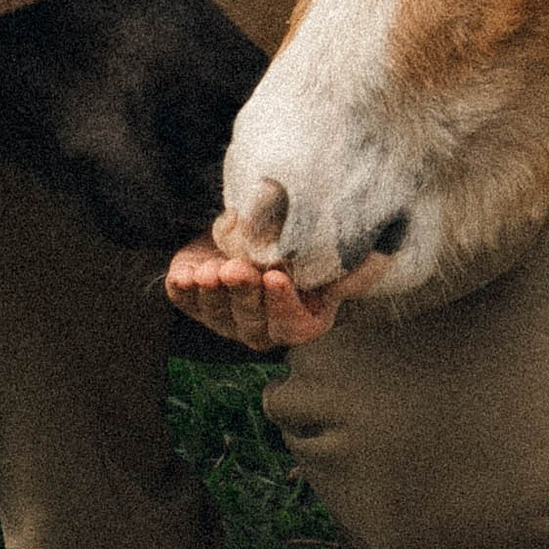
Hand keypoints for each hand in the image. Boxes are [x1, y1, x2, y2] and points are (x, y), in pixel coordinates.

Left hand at [163, 238, 388, 349]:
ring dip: (213, 294)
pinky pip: (188, 306)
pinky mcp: (199, 303)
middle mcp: (265, 327)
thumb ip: (360, 259)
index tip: (277, 276)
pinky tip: (182, 276)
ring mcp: (229, 320)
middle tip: (236, 268)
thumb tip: (367, 262)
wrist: (261, 221)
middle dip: (244, 294)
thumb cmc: (304, 233)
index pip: (295, 325)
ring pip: (219, 316)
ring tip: (210, 268)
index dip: (284, 305)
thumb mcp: (338, 244)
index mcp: (304, 320)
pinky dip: (183, 292)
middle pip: (253, 322)